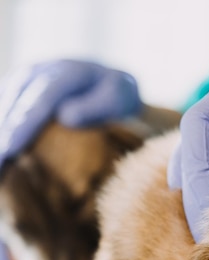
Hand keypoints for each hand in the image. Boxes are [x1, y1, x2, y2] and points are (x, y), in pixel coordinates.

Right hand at [0, 59, 140, 167]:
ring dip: (2, 130)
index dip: (25, 123)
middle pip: (18, 100)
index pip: (42, 97)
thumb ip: (96, 106)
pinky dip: (5, 126)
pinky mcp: (21, 88)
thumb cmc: (118, 99)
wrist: (111, 86)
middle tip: (0, 160)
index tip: (11, 147)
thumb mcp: (119, 98)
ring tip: (0, 162)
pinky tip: (4, 153)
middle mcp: (44, 70)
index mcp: (70, 72)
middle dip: (5, 130)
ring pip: (7, 102)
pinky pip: (7, 106)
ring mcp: (29, 78)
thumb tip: (66, 117)